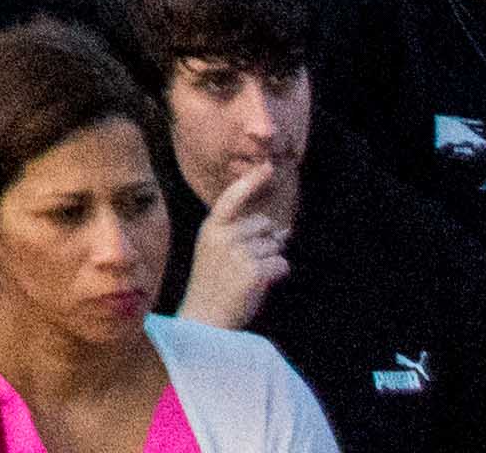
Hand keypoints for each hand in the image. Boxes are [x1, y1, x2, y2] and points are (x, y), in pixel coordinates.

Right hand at [180, 156, 294, 326]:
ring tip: (249, 277)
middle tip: (246, 263)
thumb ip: (236, 233)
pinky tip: (260, 285)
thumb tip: (279, 229)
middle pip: (263, 224)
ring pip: (274, 245)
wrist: (204, 318)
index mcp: (211, 227)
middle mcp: (224, 235)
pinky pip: (281, 263)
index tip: (268, 166)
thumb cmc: (211, 284)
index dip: (251, 181)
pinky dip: (278, 274)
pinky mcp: (254, 272)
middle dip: (264, 241)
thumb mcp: (213, 250)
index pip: (232, 198)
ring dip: (270, 260)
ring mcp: (239, 253)